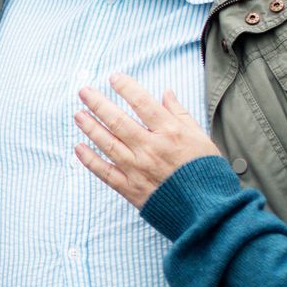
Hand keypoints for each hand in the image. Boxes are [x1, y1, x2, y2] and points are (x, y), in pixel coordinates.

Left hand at [74, 73, 222, 209]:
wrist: (207, 209)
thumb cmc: (206, 171)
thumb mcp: (200, 137)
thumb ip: (180, 114)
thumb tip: (166, 93)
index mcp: (170, 133)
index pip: (142, 103)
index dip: (126, 87)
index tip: (114, 77)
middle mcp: (151, 148)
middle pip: (118, 121)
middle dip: (98, 104)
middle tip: (84, 91)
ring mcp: (138, 169)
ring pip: (107, 143)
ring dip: (90, 127)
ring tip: (78, 114)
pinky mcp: (131, 189)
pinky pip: (105, 172)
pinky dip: (90, 160)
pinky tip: (79, 148)